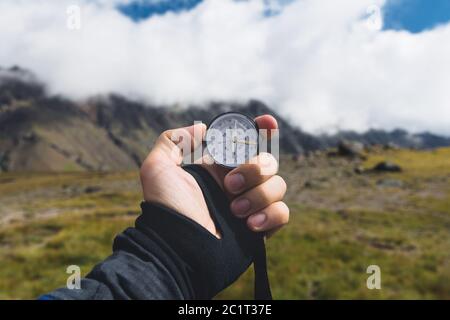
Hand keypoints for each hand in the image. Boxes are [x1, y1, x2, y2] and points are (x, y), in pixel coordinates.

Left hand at [140, 115, 288, 238]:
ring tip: (235, 211)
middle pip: (268, 161)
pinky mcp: (261, 228)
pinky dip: (271, 214)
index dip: (262, 129)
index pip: (248, 142)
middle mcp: (238, 183)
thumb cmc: (165, 209)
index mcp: (219, 167)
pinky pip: (283, 212)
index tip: (265, 122)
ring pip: (278, 185)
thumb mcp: (157, 168)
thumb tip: (202, 128)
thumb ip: (174, 140)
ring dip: (259, 195)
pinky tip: (250, 225)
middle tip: (229, 185)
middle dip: (254, 169)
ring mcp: (251, 205)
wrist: (176, 249)